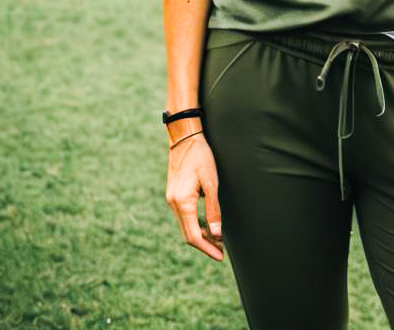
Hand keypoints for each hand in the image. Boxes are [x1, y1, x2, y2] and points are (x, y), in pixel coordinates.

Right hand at [166, 134, 223, 261]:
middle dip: (205, 245)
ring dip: (201, 235)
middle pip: (188, 234)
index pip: (193, 235)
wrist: (185, 138)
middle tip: (222, 252)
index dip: (207, 248)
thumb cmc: (201, 156)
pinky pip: (184, 216)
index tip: (220, 256)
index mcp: (182, 202)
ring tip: (218, 240)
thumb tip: (217, 234)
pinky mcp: (174, 195)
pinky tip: (208, 225)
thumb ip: (213, 208)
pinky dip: (196, 224)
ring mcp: (172, 199)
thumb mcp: (211, 182)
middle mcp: (173, 204)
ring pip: (186, 226)